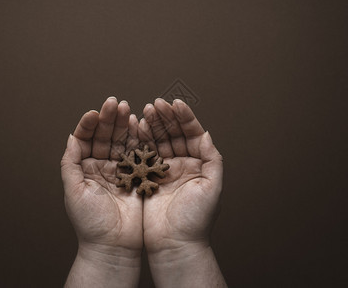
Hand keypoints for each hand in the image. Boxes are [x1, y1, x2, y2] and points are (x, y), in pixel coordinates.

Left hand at [61, 97, 141, 286]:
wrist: (113, 246)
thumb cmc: (90, 223)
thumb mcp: (73, 191)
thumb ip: (70, 162)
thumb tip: (71, 137)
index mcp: (85, 168)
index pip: (86, 139)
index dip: (89, 124)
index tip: (95, 113)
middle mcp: (102, 166)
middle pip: (105, 136)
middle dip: (109, 119)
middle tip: (115, 103)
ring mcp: (121, 170)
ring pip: (122, 141)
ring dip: (124, 124)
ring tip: (127, 109)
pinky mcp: (138, 176)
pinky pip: (138, 153)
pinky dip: (139, 138)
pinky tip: (139, 124)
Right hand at [140, 98, 225, 286]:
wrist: (174, 244)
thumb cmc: (196, 219)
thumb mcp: (212, 188)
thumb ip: (212, 159)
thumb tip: (206, 134)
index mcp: (198, 164)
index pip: (192, 134)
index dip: (184, 118)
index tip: (175, 103)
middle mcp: (181, 164)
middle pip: (173, 134)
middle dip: (165, 118)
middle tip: (155, 104)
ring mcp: (163, 170)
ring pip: (157, 141)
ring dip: (151, 125)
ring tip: (144, 111)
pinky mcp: (146, 178)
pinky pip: (143, 154)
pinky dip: (139, 140)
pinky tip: (135, 128)